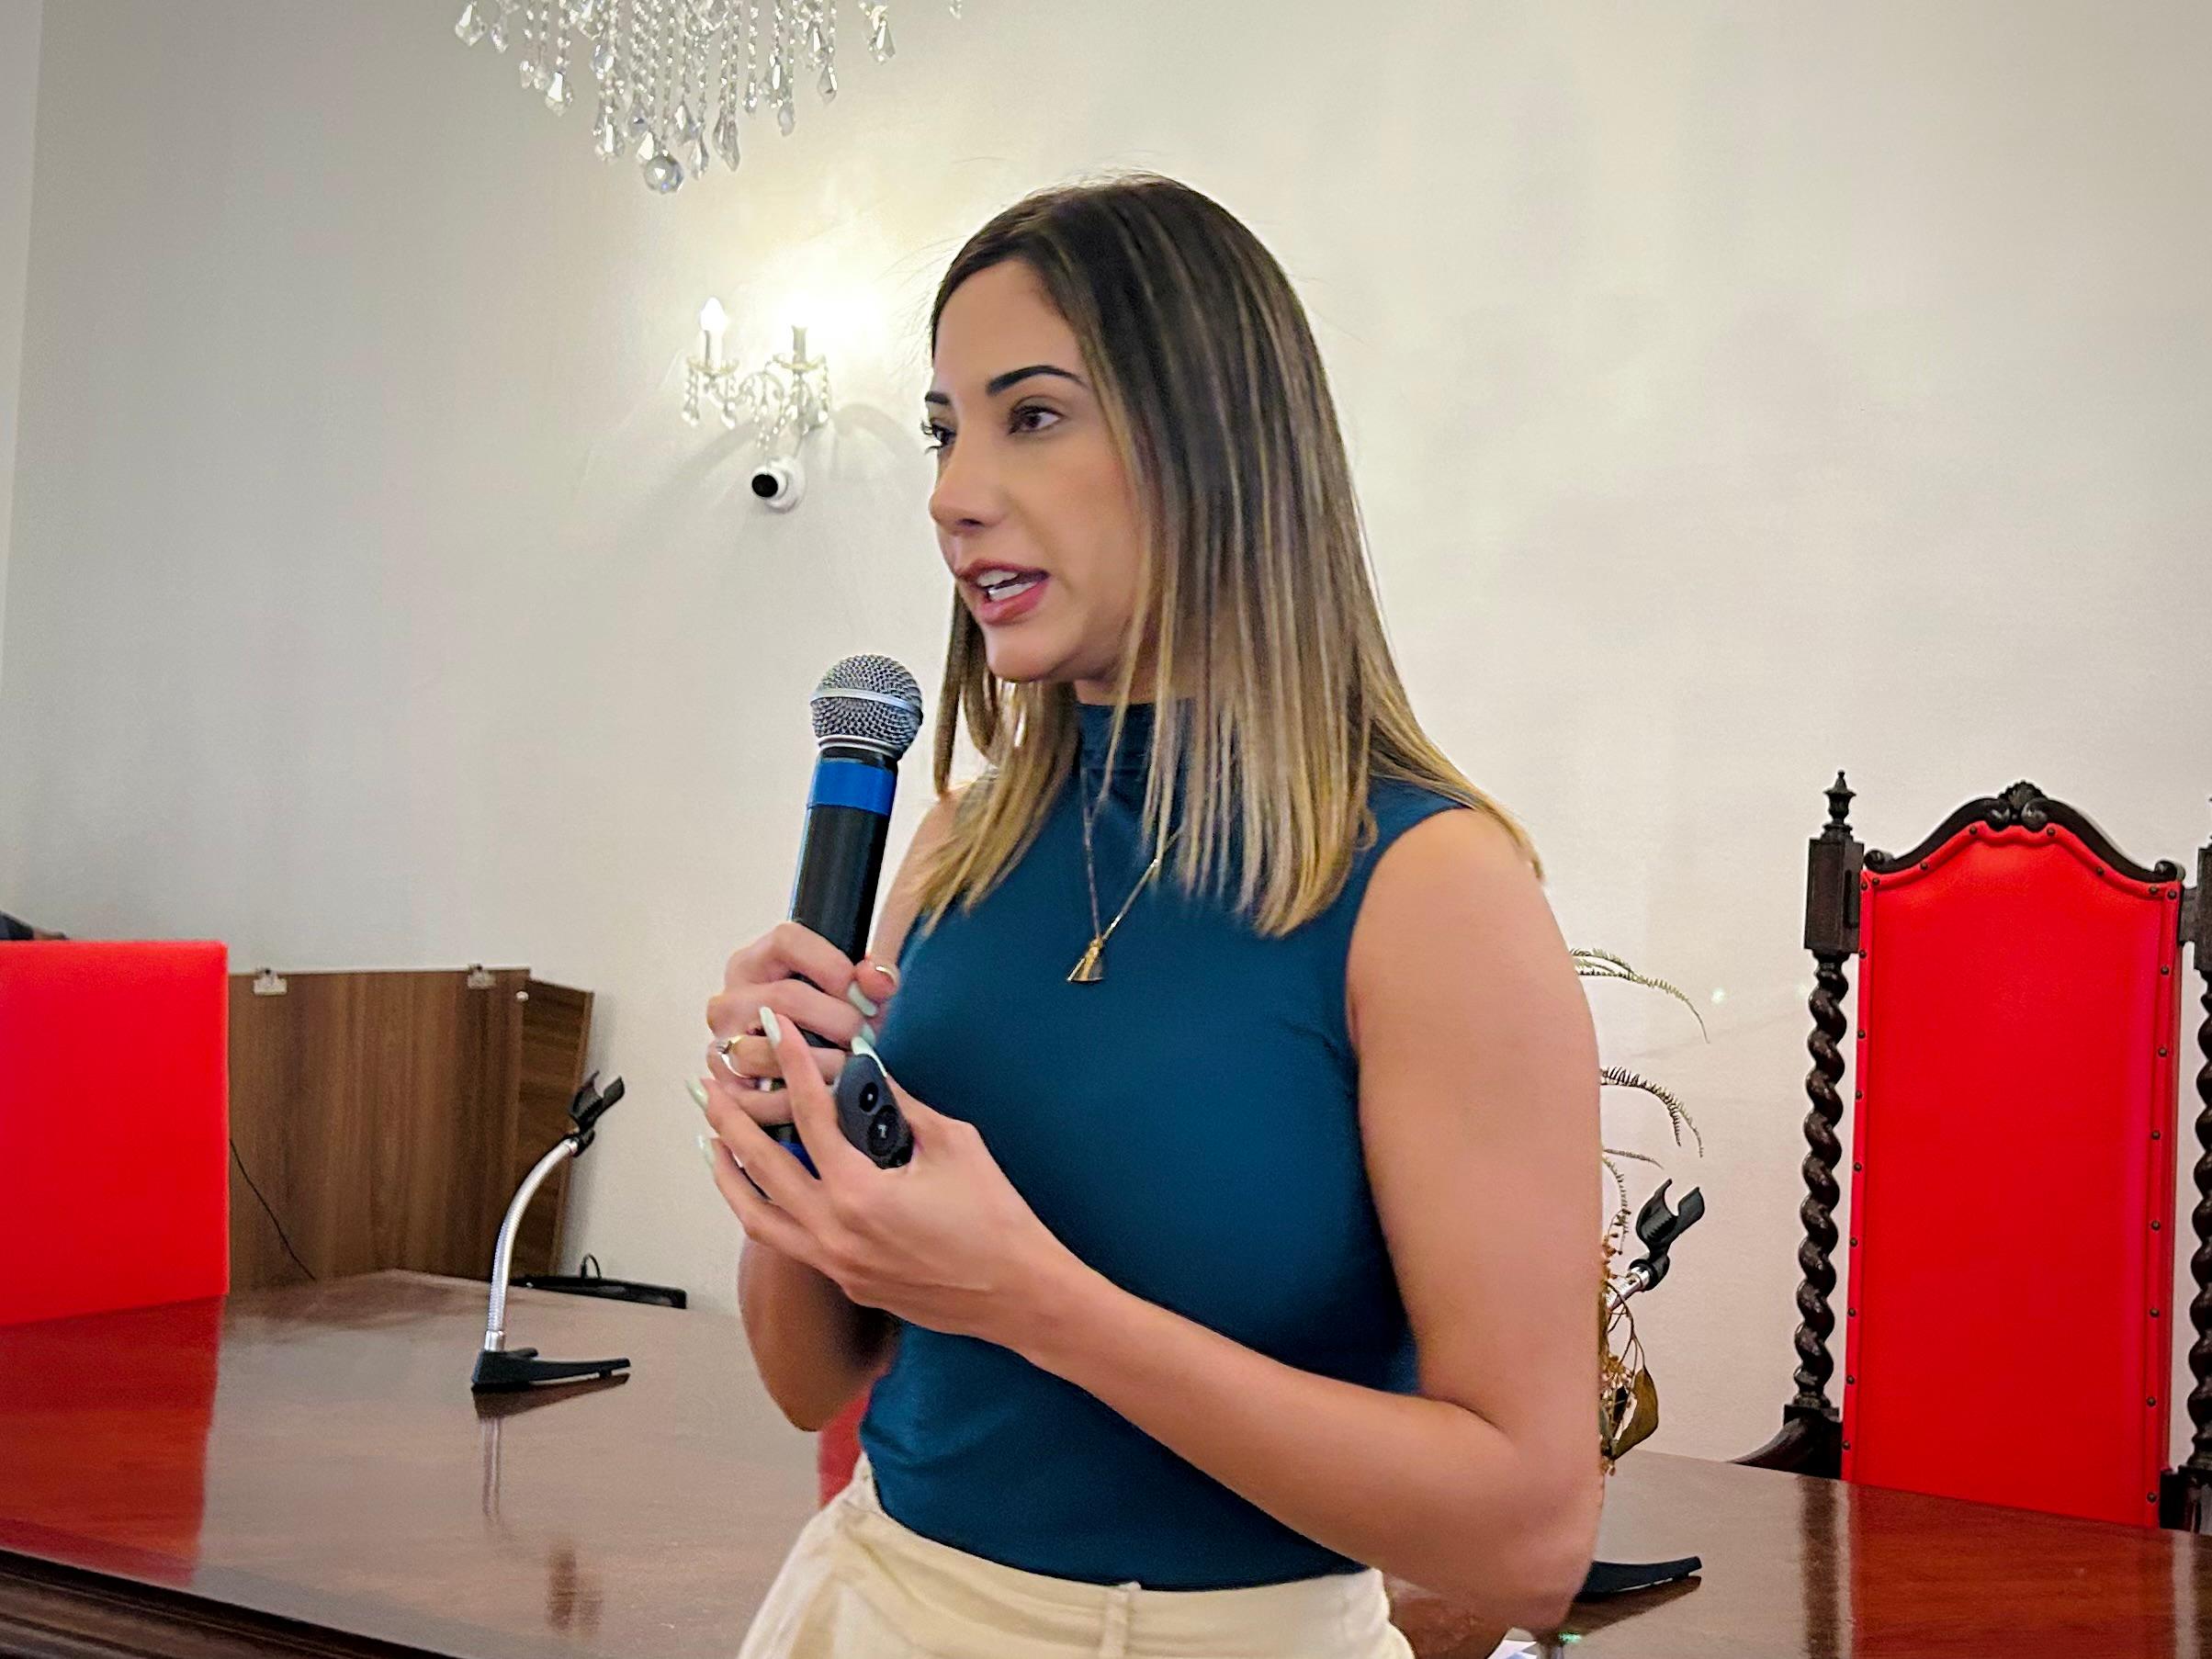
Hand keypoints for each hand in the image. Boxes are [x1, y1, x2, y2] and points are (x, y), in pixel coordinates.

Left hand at [697, 1007, 1089, 1349]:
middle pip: (761, 1167)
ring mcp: (835, 1264)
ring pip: (758, 1217)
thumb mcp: (955, 1145)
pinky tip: (761, 1189)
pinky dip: (765, 1209)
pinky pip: (787, 1241)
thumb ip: (904, 1107)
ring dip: (730, 1175)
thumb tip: (871, 1071)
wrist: (1016, 1294)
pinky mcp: (846, 1282)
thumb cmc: (995, 1218)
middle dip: (729, 1119)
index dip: (791, 1065)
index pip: (811, 1115)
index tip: (774, 1029)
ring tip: (711, 1140)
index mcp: (859, 1195)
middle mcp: (834, 1233)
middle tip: (707, 1085)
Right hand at [704, 921, 901, 1127]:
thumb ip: (874, 980)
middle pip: (783, 998)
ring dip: (817, 1066)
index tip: (864, 995)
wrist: (800, 1065)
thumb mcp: (853, 994)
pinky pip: (753, 1099)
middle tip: (863, 1037)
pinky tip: (822, 1096)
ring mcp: (722, 1040)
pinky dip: (794, 1103)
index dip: (833, 966)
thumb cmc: (827, 1021)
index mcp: (759, 960)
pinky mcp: (724, 1084)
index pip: (788, 941)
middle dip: (836, 1021)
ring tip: (846, 1068)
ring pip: (764, 1051)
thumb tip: (878, 979)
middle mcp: (732, 997)